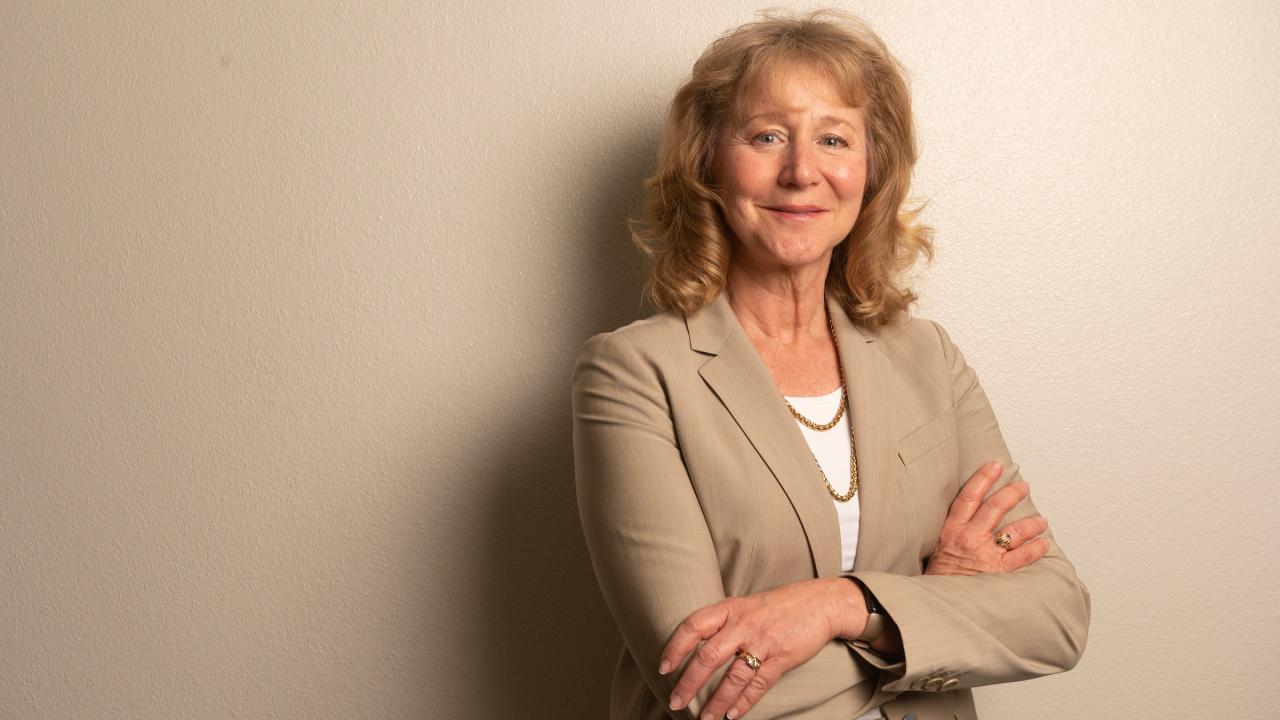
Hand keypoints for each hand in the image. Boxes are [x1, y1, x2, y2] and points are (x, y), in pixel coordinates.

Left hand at [658, 578, 846, 719]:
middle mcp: (743, 624)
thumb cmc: (779, 606)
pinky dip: (744, 702)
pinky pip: (758, 684)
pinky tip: (732, 715)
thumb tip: (694, 644)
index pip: (693, 626)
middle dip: (689, 683)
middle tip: (676, 701)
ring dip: (716, 701)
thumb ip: (723, 622)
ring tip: (705, 718)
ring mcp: (763, 641)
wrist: (820, 602)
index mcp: (730, 608)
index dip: (675, 647)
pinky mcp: (782, 658)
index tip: (664, 667)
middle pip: (708, 656)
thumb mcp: (746, 605)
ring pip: (733, 677)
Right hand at [925, 460, 1049, 575]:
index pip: (969, 496)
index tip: (995, 465)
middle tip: (1024, 487)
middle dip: (1013, 493)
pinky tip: (1044, 544)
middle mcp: (970, 538)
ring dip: (1033, 523)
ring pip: (1016, 530)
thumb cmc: (940, 576)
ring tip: (1041, 520)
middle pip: (995, 507)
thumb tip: (973, 512)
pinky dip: (1037, 548)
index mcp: (952, 529)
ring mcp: (986, 554)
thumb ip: (955, 529)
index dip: (983, 477)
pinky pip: (1024, 555)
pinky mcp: (999, 571)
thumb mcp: (939, 546)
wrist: (938, 602)